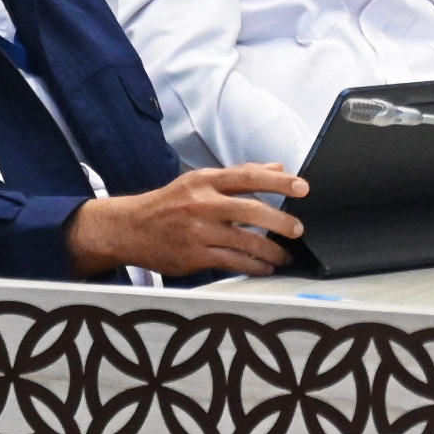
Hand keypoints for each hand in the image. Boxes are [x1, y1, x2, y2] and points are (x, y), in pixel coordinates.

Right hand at [66, 163, 305, 277]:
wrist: (130, 228)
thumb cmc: (169, 205)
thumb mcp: (199, 182)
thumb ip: (238, 176)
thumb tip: (277, 166)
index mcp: (205, 181)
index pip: (248, 176)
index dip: (278, 181)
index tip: (303, 187)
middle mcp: (202, 203)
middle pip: (252, 210)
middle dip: (281, 221)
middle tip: (298, 229)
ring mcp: (198, 231)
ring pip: (246, 241)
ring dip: (272, 250)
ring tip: (285, 255)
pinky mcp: (195, 255)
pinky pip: (233, 262)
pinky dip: (254, 266)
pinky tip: (266, 267)